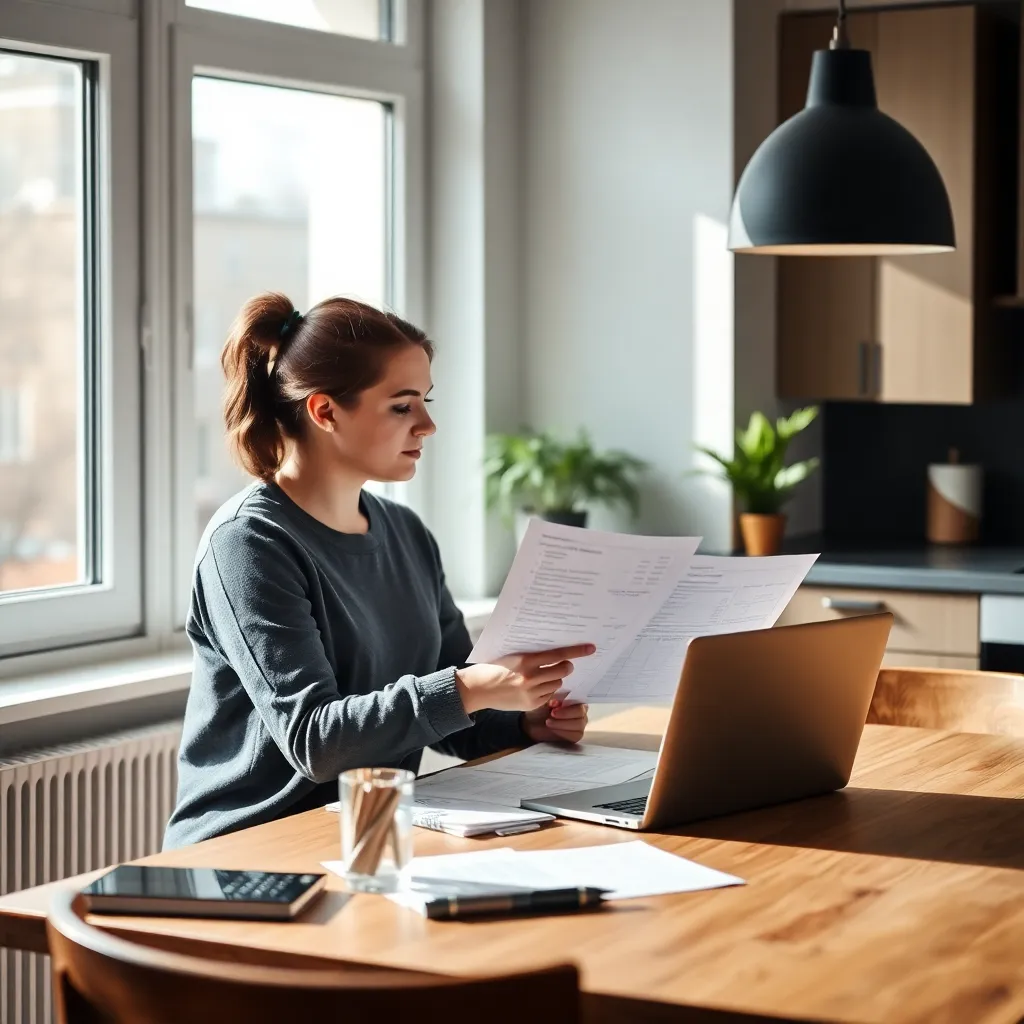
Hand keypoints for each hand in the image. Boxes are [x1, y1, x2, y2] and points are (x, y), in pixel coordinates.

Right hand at [454, 644, 595, 713]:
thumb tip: (556, 654)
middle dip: (566, 666)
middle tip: (566, 664)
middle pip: (562, 671)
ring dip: (555, 679)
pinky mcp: (530, 704)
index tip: (590, 648)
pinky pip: (549, 695)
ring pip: (557, 683)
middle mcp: (530, 677)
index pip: (558, 654)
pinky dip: (547, 690)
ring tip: (542, 676)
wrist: (478, 688)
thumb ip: (533, 656)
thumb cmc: (495, 667)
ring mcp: (531, 692)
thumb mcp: (513, 655)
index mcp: (526, 660)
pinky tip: (535, 687)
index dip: (576, 651)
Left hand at [523, 699, 588, 744]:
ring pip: (578, 724)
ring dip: (562, 723)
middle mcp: (582, 711)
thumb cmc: (541, 710)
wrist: (534, 724)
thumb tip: (557, 701)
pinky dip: (562, 732)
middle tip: (551, 714)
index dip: (567, 703)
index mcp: (576, 699)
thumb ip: (553, 700)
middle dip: (565, 714)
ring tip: (548, 722)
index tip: (552, 705)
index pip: (578, 700)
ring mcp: (580, 724)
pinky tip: (553, 729)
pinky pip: (575, 735)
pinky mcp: (576, 736)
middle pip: (580, 712)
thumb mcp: (545, 702)